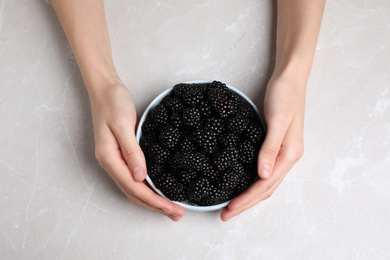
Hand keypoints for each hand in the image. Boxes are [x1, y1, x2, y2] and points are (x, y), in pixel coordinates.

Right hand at [90, 80, 184, 220]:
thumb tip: (140, 177)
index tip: (171, 208)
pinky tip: (158, 191)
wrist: (104, 89)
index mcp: (110, 158)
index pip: (134, 187)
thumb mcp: (123, 124)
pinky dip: (147, 189)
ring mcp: (115, 160)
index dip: (154, 200)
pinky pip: (134, 179)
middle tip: (177, 215)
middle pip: (134, 193)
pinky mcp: (121, 155)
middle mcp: (111, 163)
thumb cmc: (113, 103)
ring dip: (152, 200)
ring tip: (170, 209)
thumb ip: (132, 151)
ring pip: (133, 189)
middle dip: (155, 206)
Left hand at [221, 76, 304, 220]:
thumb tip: (263, 175)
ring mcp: (283, 153)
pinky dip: (253, 183)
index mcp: (289, 154)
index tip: (229, 208)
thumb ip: (270, 148)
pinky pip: (264, 172)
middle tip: (225, 214)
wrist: (290, 80)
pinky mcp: (275, 147)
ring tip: (231, 206)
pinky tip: (242, 185)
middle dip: (246, 204)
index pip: (266, 184)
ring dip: (249, 196)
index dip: (247, 199)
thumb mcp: (277, 120)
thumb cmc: (284, 96)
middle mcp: (287, 158)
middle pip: (266, 189)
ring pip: (266, 183)